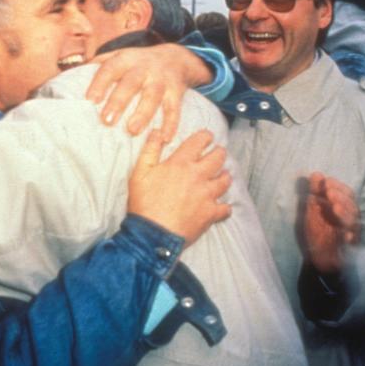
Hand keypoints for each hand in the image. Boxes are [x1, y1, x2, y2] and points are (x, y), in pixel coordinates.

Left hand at [86, 44, 212, 138]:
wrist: (176, 57)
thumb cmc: (137, 63)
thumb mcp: (118, 57)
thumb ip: (96, 66)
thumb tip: (65, 80)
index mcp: (125, 59)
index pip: (110, 68)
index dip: (100, 83)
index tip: (89, 100)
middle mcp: (144, 67)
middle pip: (131, 82)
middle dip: (119, 101)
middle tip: (106, 121)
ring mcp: (161, 79)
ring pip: (153, 95)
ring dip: (143, 113)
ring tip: (132, 131)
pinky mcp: (176, 91)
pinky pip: (175, 108)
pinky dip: (171, 123)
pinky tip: (165, 138)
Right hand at [127, 129, 231, 245]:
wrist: (153, 234)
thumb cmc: (144, 203)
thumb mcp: (139, 173)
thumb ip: (150, 150)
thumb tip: (157, 131)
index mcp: (180, 163)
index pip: (199, 142)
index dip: (205, 136)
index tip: (207, 137)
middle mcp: (198, 176)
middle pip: (218, 158)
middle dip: (220, 152)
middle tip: (218, 153)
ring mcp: (207, 195)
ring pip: (225, 181)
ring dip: (224, 176)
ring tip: (223, 176)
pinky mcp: (210, 213)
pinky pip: (225, 208)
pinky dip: (224, 206)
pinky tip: (221, 206)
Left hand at [303, 172, 360, 273]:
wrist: (317, 259)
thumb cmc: (317, 232)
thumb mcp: (312, 210)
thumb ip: (314, 193)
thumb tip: (316, 174)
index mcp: (344, 209)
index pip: (347, 194)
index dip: (338, 186)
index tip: (326, 181)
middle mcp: (351, 219)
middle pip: (353, 205)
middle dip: (341, 197)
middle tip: (328, 191)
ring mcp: (352, 234)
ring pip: (354, 222)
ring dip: (344, 213)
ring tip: (334, 207)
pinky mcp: (350, 249)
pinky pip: (352, 242)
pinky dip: (349, 237)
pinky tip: (344, 235)